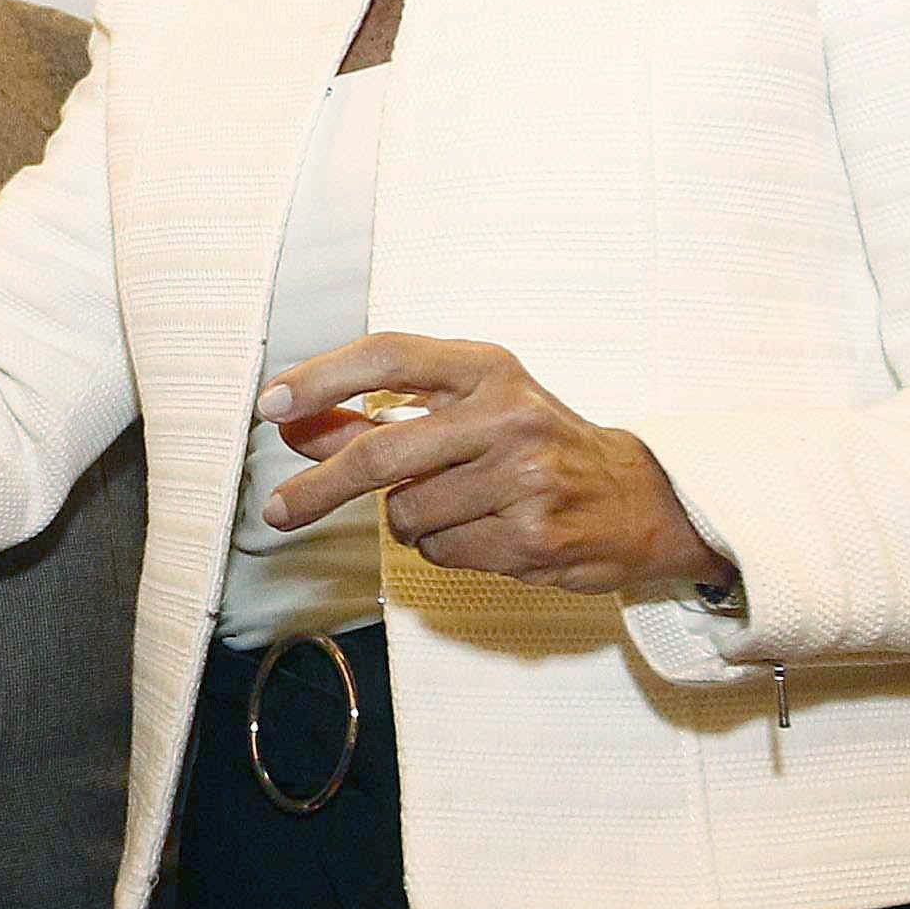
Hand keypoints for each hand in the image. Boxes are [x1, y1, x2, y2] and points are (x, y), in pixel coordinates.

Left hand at [254, 336, 737, 595]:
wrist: (637, 498)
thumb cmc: (538, 447)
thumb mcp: (467, 410)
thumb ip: (378, 416)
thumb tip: (296, 426)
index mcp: (488, 369)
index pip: (388, 356)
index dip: (321, 378)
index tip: (272, 405)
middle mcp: (506, 414)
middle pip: (380, 452)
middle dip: (318, 488)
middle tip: (279, 511)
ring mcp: (521, 477)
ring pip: (406, 514)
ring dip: (408, 521)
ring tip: (455, 507)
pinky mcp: (529, 536)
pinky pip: (439, 551)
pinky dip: (441, 548)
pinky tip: (481, 531)